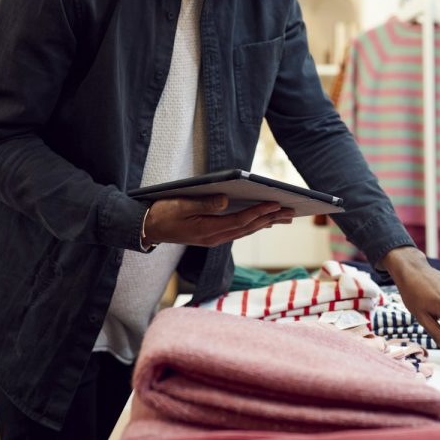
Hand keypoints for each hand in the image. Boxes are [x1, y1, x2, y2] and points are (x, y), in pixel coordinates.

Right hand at [142, 195, 294, 247]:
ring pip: (245, 231)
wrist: (149, 228)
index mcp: (208, 230)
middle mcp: (214, 237)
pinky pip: (238, 231)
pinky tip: (262, 222)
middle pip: (248, 228)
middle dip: (270, 219)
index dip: (259, 212)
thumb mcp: (181, 204)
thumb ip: (204, 203)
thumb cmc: (163, 213)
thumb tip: (226, 201)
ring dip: (265, 223)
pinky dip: (253, 225)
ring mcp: (214, 238)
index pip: (240, 221)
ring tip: (283, 217)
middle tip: (290, 211)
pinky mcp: (212, 236)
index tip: (275, 204)